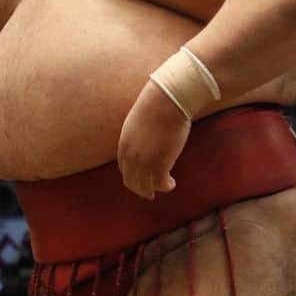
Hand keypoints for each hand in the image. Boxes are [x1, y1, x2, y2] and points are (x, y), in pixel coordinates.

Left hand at [116, 81, 191, 200]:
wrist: (165, 102)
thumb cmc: (155, 107)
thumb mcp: (137, 124)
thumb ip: (137, 137)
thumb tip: (145, 141)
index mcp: (124, 144)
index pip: (124, 168)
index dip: (132, 175)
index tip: (141, 178)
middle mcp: (130, 155)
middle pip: (131, 181)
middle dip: (140, 188)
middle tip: (150, 193)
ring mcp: (144, 161)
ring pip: (144, 187)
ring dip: (153, 190)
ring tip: (165, 187)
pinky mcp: (160, 163)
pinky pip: (161, 183)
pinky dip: (166, 186)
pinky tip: (172, 183)